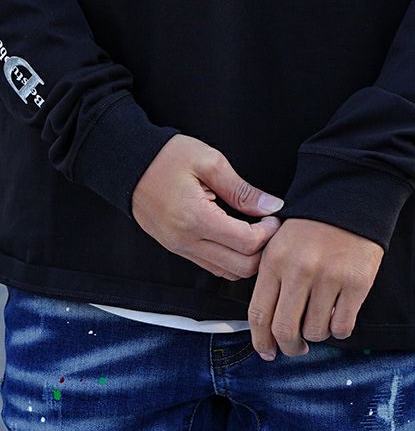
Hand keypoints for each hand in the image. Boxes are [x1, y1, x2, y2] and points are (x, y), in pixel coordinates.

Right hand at [131, 134, 283, 278]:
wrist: (126, 163)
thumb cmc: (165, 157)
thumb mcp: (209, 162)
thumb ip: (242, 189)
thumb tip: (271, 206)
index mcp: (196, 218)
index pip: (247, 244)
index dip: (269, 232)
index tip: (272, 216)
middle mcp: (186, 241)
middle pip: (241, 268)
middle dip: (263, 250)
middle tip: (268, 226)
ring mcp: (180, 248)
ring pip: (227, 272)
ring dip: (248, 258)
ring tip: (254, 231)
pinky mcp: (176, 248)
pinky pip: (211, 265)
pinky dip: (230, 258)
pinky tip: (236, 236)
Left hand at [247, 218, 383, 359]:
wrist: (350, 198)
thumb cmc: (312, 224)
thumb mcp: (279, 242)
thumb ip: (270, 276)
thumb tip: (266, 321)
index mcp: (274, 260)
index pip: (258, 313)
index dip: (260, 340)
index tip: (267, 351)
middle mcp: (298, 271)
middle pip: (285, 329)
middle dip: (289, 347)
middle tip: (296, 347)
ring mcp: (328, 278)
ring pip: (315, 332)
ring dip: (317, 335)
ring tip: (320, 321)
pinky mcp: (356, 283)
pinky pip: (343, 326)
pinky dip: (339, 330)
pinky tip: (338, 316)